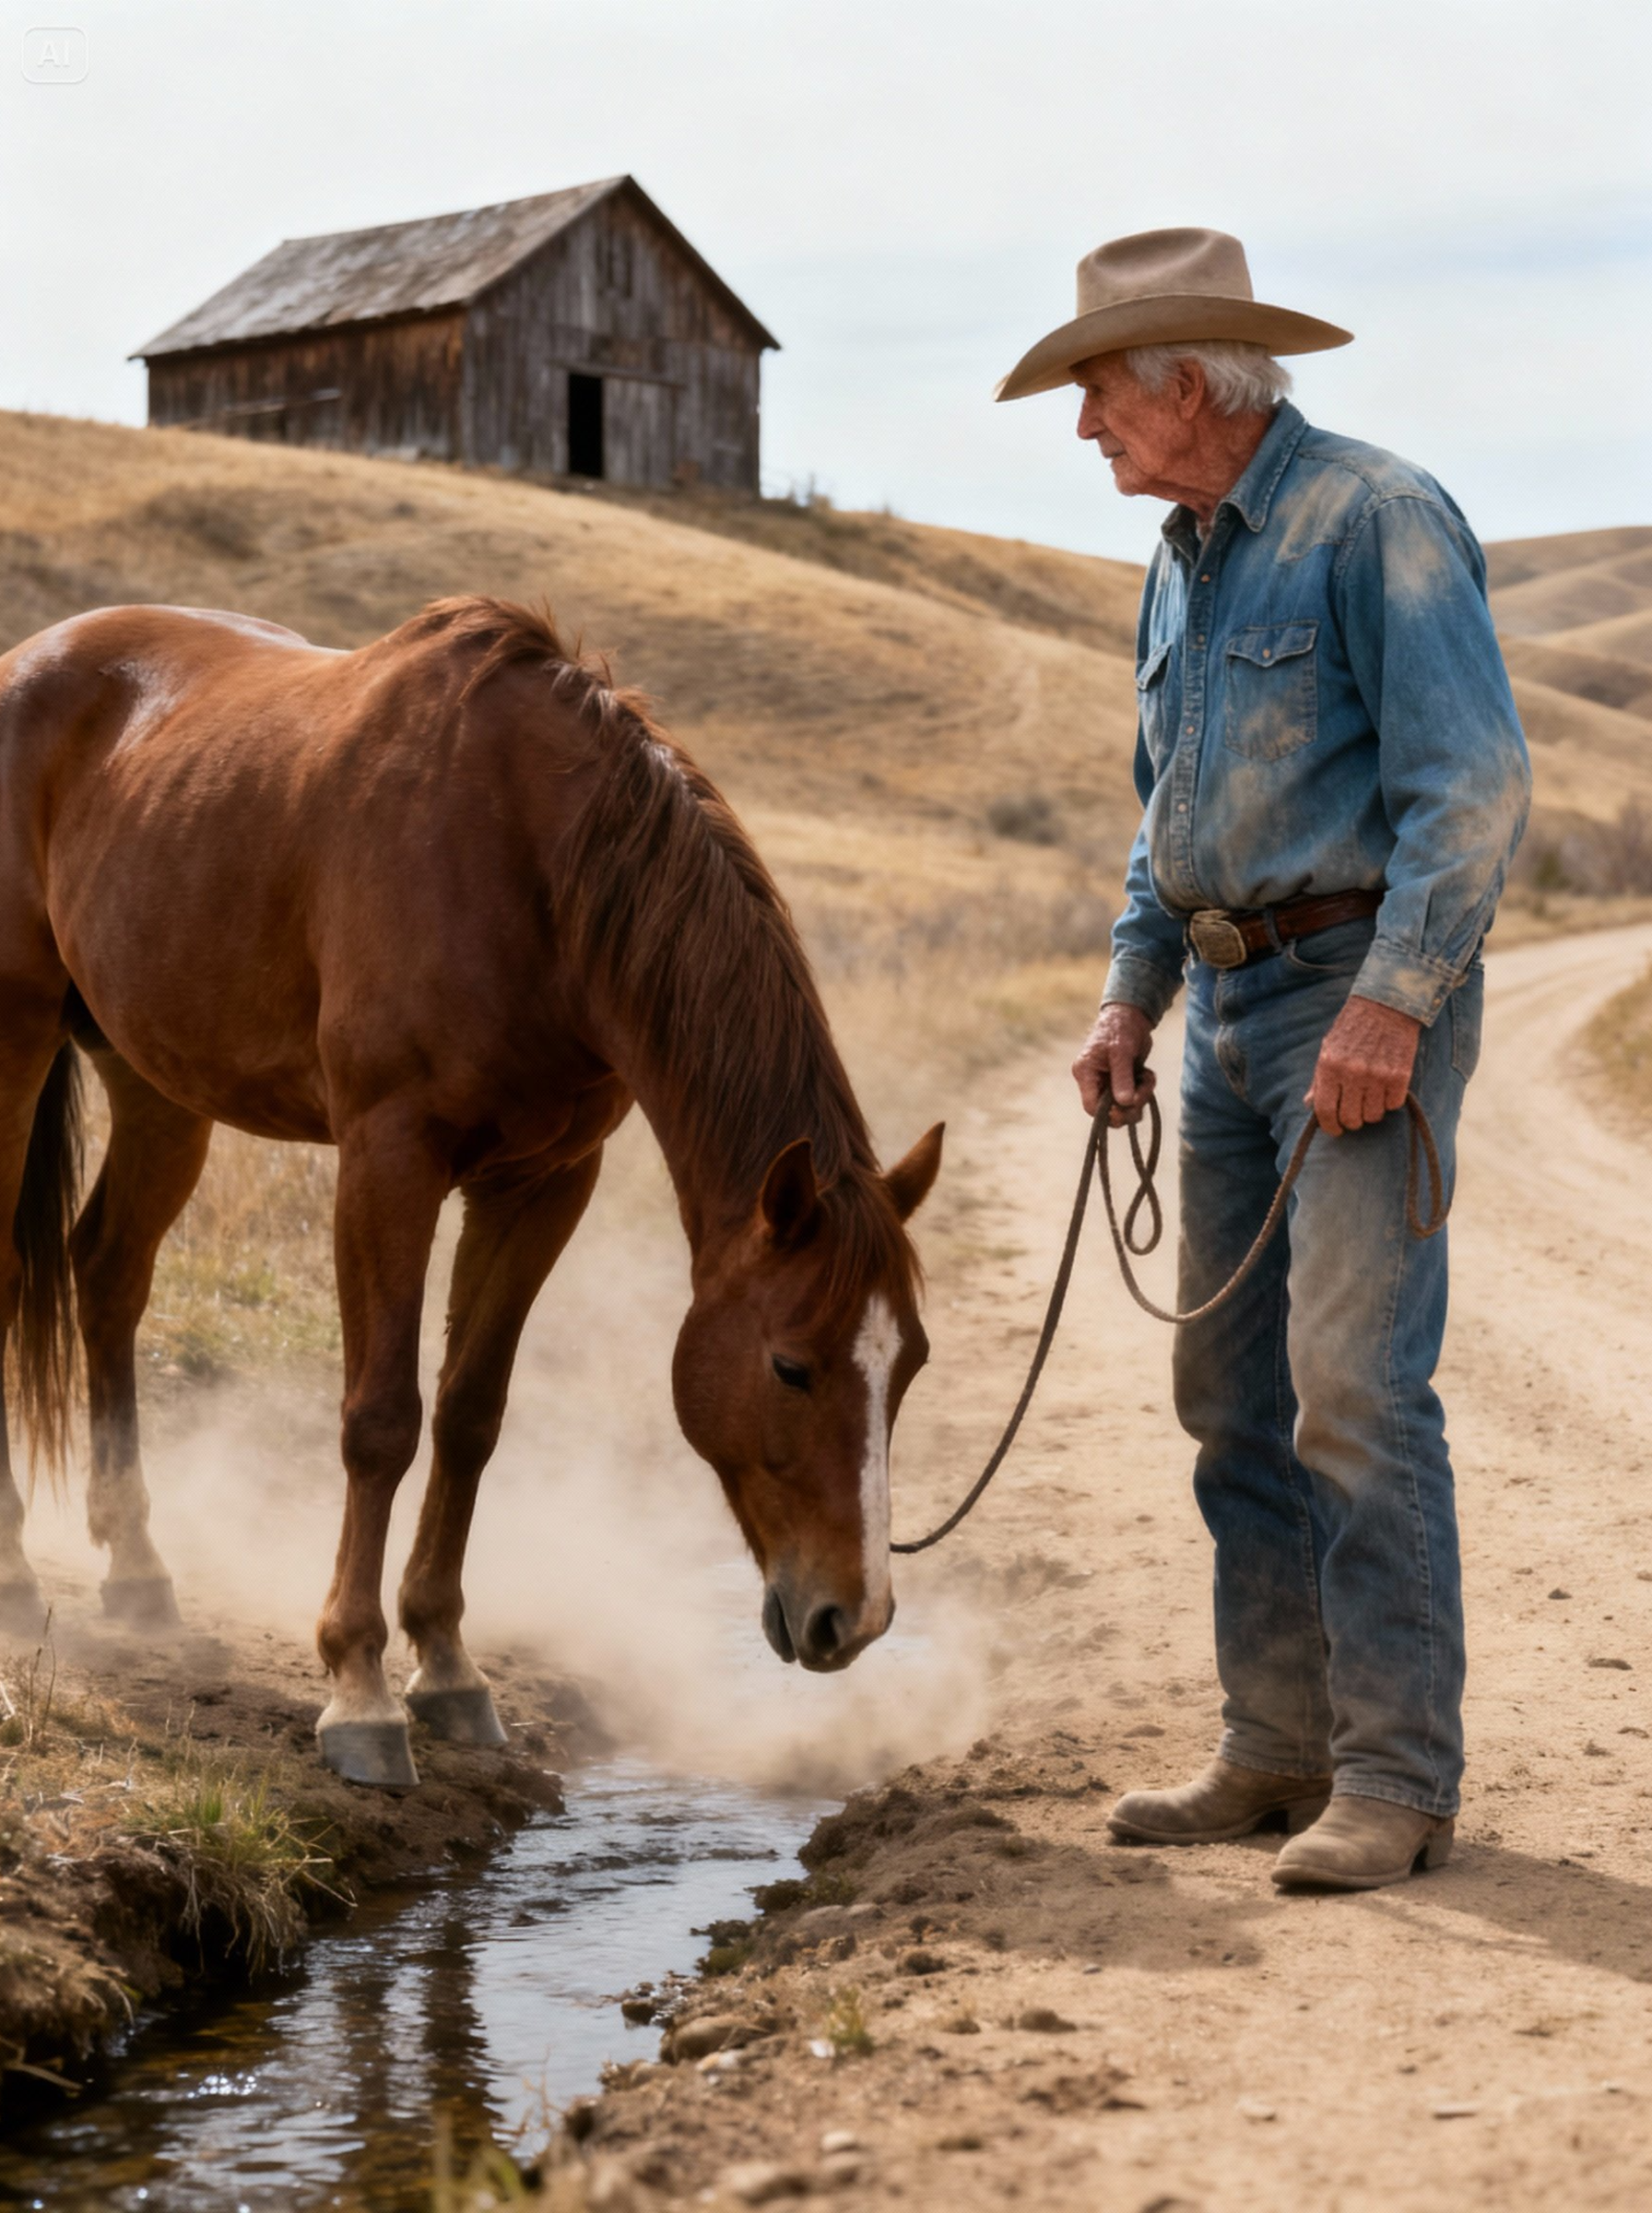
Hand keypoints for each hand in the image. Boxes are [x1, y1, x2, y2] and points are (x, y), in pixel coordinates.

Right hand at [1072, 1003, 1155, 1124]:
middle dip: (1130, 1106)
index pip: (1091, 1106)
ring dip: (1141, 1096)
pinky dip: (1145, 1089)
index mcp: (1085, 1073)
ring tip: (1148, 1078)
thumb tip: (1124, 1103)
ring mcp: (1109, 1083)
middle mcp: (1095, 1081)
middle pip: (1110, 1111)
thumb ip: (1122, 1078)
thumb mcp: (1121, 1052)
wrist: (1131, 1015)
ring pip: (1125, 1106)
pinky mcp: (1123, 1082)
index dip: (1108, 1114)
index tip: (1127, 1108)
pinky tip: (1148, 1075)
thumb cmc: (1120, 1028)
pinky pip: (1135, 1097)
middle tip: (1143, 1094)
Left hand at [1305, 994, 1420, 1134]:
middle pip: (1350, 1118)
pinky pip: (1393, 1105)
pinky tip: (1386, 1088)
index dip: (1329, 1126)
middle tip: (1354, 1114)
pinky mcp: (1400, 1075)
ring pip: (1373, 1116)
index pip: (1324, 1109)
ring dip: (1371, 1112)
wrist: (1386, 1005)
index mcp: (1330, 1066)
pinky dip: (1389, 1102)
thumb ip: (1318, 1079)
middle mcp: (1352, 1073)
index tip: (1334, 1130)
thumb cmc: (1353, 1027)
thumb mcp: (1328, 1048)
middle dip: (1351, 1122)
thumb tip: (1309, 1105)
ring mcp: (1377, 1075)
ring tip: (1370, 1097)